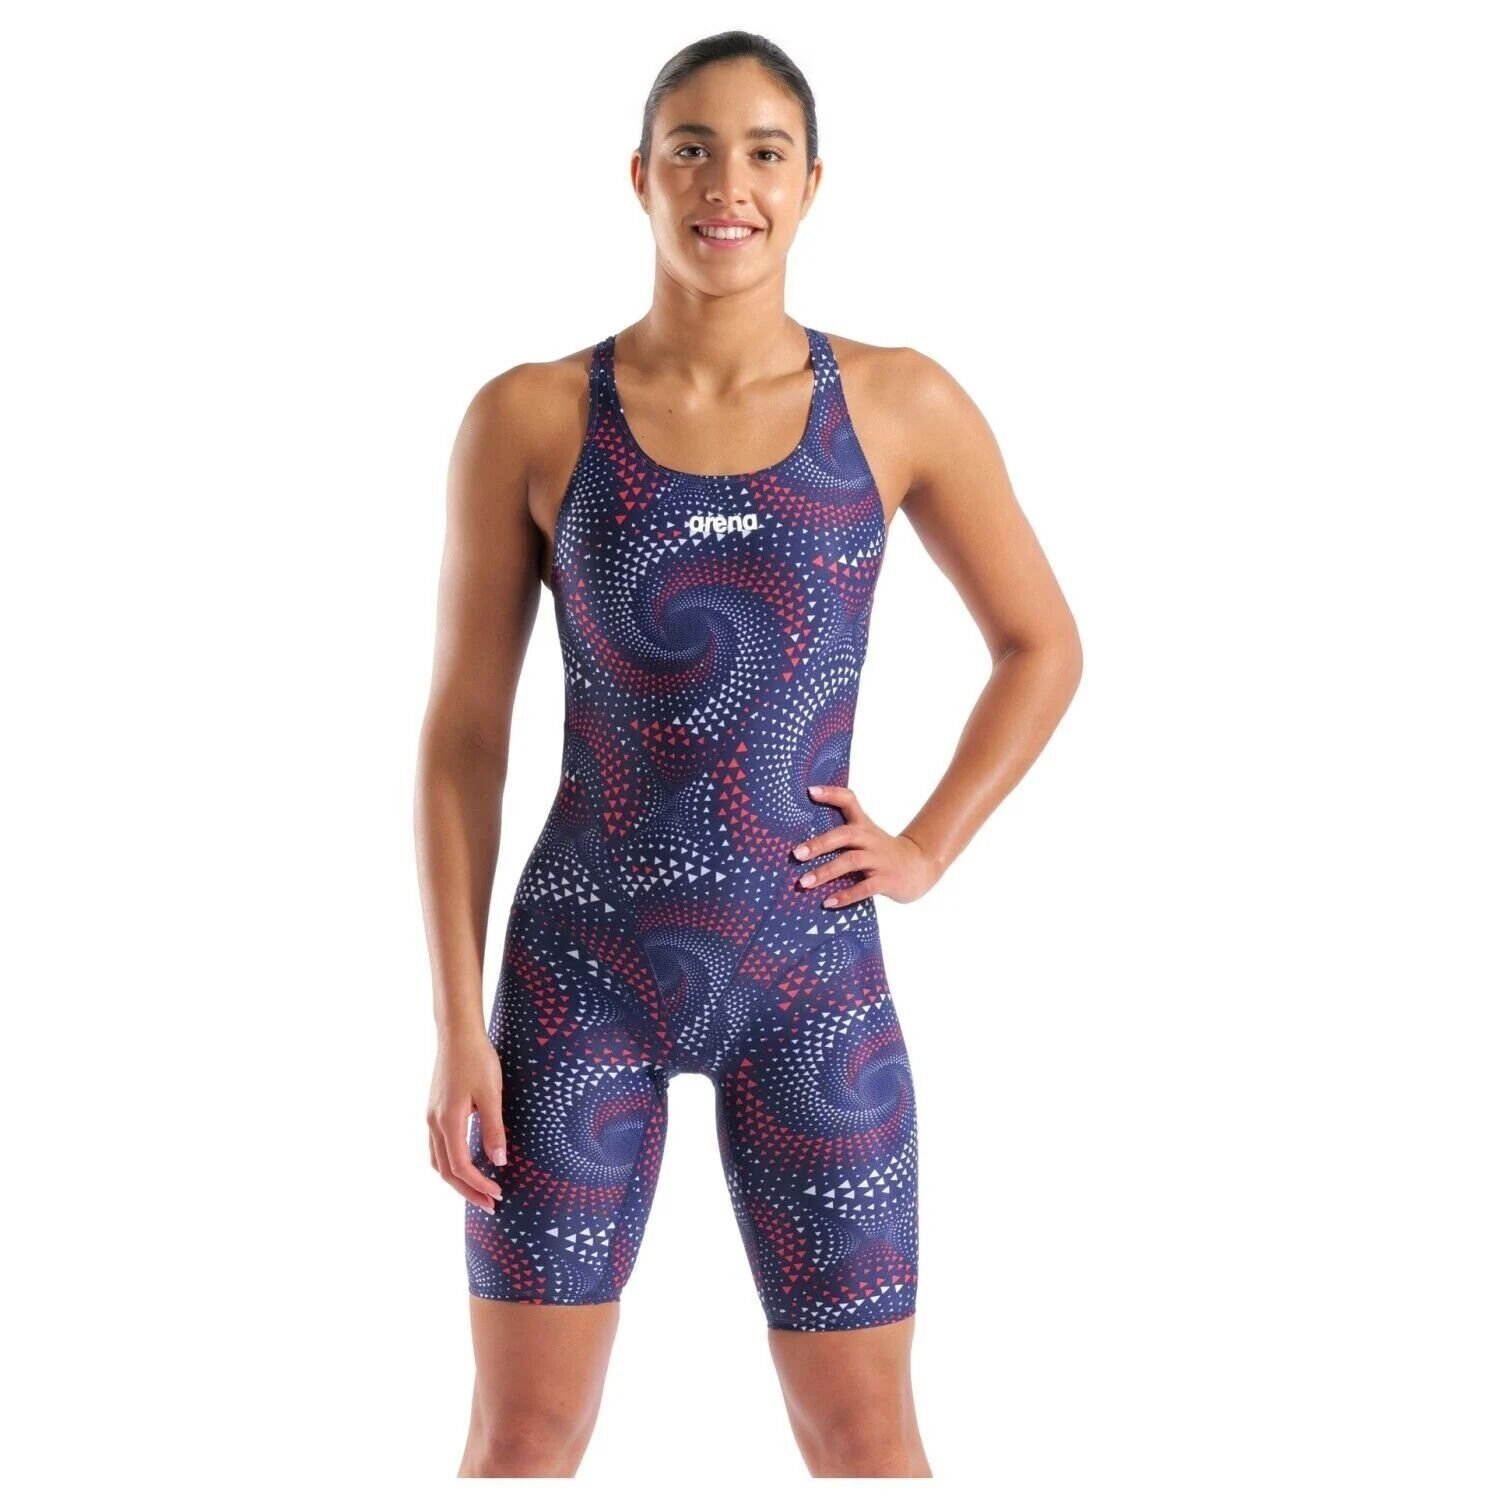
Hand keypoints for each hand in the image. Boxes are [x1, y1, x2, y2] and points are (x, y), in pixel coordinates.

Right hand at [427, 1026, 505, 1212]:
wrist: (457, 1033)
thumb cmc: (477, 1059)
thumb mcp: (491, 1093)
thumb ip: (494, 1129)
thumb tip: (499, 1162)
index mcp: (448, 1121)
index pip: (460, 1166)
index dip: (478, 1184)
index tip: (498, 1194)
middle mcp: (434, 1123)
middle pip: (446, 1171)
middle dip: (468, 1191)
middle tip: (490, 1204)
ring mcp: (431, 1117)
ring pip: (438, 1161)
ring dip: (457, 1180)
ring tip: (478, 1190)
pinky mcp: (434, 1110)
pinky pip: (437, 1147)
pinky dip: (450, 1163)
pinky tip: (466, 1164)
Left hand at [791, 784, 942, 906]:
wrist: (921, 866)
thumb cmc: (883, 852)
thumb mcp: (867, 835)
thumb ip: (843, 833)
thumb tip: (804, 841)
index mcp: (864, 826)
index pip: (849, 801)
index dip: (831, 794)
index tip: (810, 791)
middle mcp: (870, 839)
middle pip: (844, 835)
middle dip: (819, 844)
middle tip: (797, 854)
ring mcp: (879, 860)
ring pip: (850, 862)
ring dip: (825, 872)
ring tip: (804, 882)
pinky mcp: (886, 880)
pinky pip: (864, 888)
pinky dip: (845, 896)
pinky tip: (828, 902)